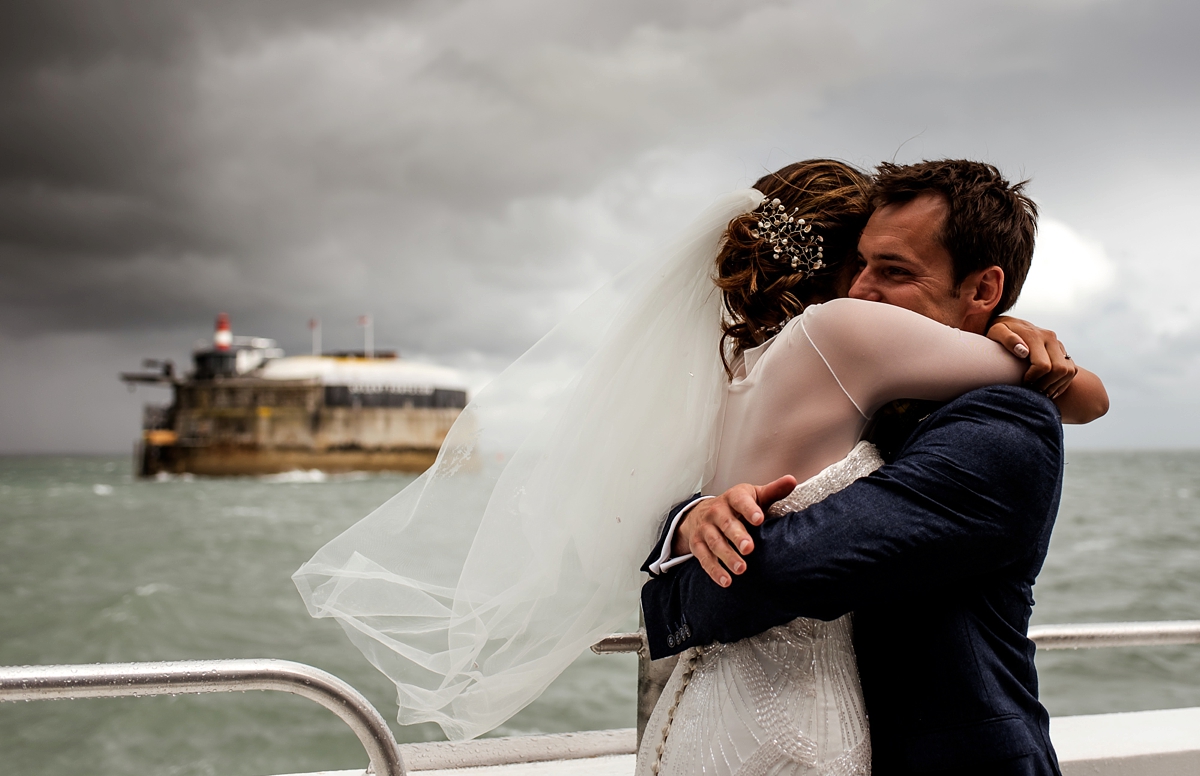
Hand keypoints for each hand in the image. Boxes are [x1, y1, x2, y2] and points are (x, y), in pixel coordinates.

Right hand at [673, 476, 797, 586]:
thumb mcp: (753, 496)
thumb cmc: (736, 506)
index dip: (749, 509)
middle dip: (737, 536)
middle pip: (726, 524)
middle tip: (748, 548)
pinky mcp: (697, 544)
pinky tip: (726, 581)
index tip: (759, 519)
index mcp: (733, 497)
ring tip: (741, 569)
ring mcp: (705, 528)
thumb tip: (792, 481)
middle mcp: (716, 511)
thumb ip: (773, 491)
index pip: (740, 501)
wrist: (700, 513)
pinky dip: (715, 570)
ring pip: (715, 542)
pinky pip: (704, 558)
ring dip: (727, 556)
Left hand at [987, 316, 1077, 398]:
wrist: (1011, 324)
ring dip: (1055, 386)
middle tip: (1031, 390)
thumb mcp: (996, 331)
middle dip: (1045, 384)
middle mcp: (1050, 338)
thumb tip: (1023, 351)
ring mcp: (1058, 345)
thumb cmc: (1000, 331)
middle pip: (1059, 369)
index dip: (1034, 378)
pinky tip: (1047, 389)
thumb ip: (1007, 339)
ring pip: (1068, 371)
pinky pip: (1071, 371)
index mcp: (1035, 335)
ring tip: (1039, 392)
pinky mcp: (1063, 351)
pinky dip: (1062, 383)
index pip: (1043, 365)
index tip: (1023, 383)